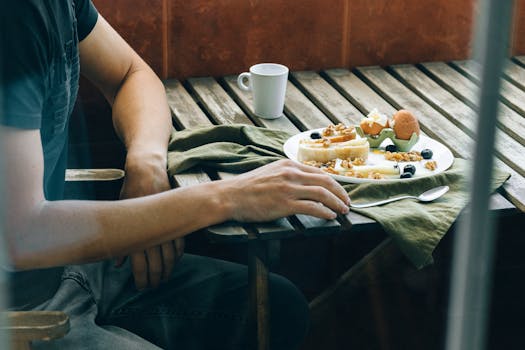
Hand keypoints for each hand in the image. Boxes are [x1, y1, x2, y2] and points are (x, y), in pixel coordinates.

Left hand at [115, 158, 183, 289]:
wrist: (147, 171)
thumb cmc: (130, 192)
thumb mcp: (119, 213)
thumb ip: (119, 240)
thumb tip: (118, 264)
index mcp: (136, 231)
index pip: (140, 265)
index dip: (142, 279)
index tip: (142, 287)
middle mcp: (152, 230)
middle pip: (156, 263)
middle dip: (156, 278)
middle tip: (154, 285)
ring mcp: (166, 225)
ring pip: (170, 256)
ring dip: (168, 269)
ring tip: (165, 277)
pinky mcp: (177, 218)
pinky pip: (181, 242)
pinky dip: (178, 254)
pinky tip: (175, 261)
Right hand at [225, 159, 350, 221]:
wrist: (230, 196)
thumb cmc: (247, 187)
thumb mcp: (270, 172)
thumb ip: (287, 175)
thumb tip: (304, 183)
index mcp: (288, 164)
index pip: (318, 172)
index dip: (334, 183)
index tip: (340, 191)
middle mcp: (291, 173)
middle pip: (325, 181)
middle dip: (340, 193)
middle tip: (347, 202)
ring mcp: (288, 188)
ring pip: (322, 194)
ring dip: (337, 203)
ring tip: (343, 210)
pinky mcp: (285, 204)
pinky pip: (312, 207)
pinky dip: (325, 212)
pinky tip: (330, 217)